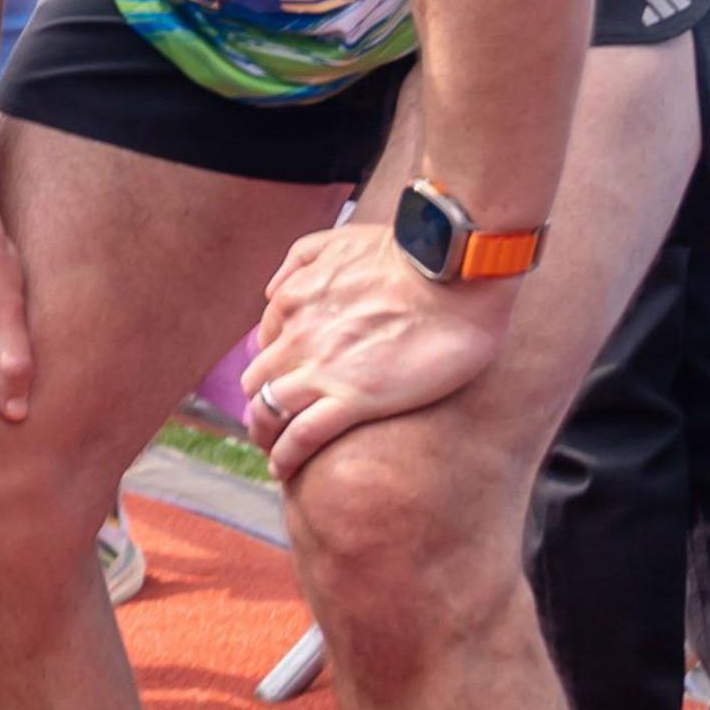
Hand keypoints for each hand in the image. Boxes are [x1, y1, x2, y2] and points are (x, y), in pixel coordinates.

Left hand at [240, 222, 512, 480]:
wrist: (451, 273)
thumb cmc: (407, 255)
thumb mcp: (337, 240)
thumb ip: (298, 262)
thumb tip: (272, 291)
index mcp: (292, 302)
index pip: (265, 345)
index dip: (271, 367)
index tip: (281, 383)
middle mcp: (296, 337)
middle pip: (258, 382)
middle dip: (259, 404)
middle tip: (271, 424)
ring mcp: (320, 371)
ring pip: (269, 411)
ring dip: (265, 433)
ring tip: (273, 451)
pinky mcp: (352, 400)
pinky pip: (302, 436)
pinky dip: (286, 455)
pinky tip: (284, 469)